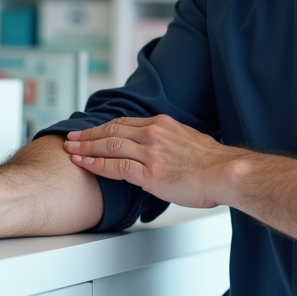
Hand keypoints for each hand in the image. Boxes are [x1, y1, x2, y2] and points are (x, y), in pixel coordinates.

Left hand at [63, 116, 241, 208]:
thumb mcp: (191, 141)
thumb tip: (164, 152)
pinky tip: (85, 164)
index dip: (104, 127)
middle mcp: (153, 134)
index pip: (125, 123)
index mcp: (163, 124)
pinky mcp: (149, 172)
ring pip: (109, 145)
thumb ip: (171, 143)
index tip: (91, 131)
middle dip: (88, 135)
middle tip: (71, 138)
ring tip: (71, 151)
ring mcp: (150, 152)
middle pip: (112, 130)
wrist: (225, 173)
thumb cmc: (213, 164)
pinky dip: (97, 164)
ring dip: (86, 148)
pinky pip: (116, 166)